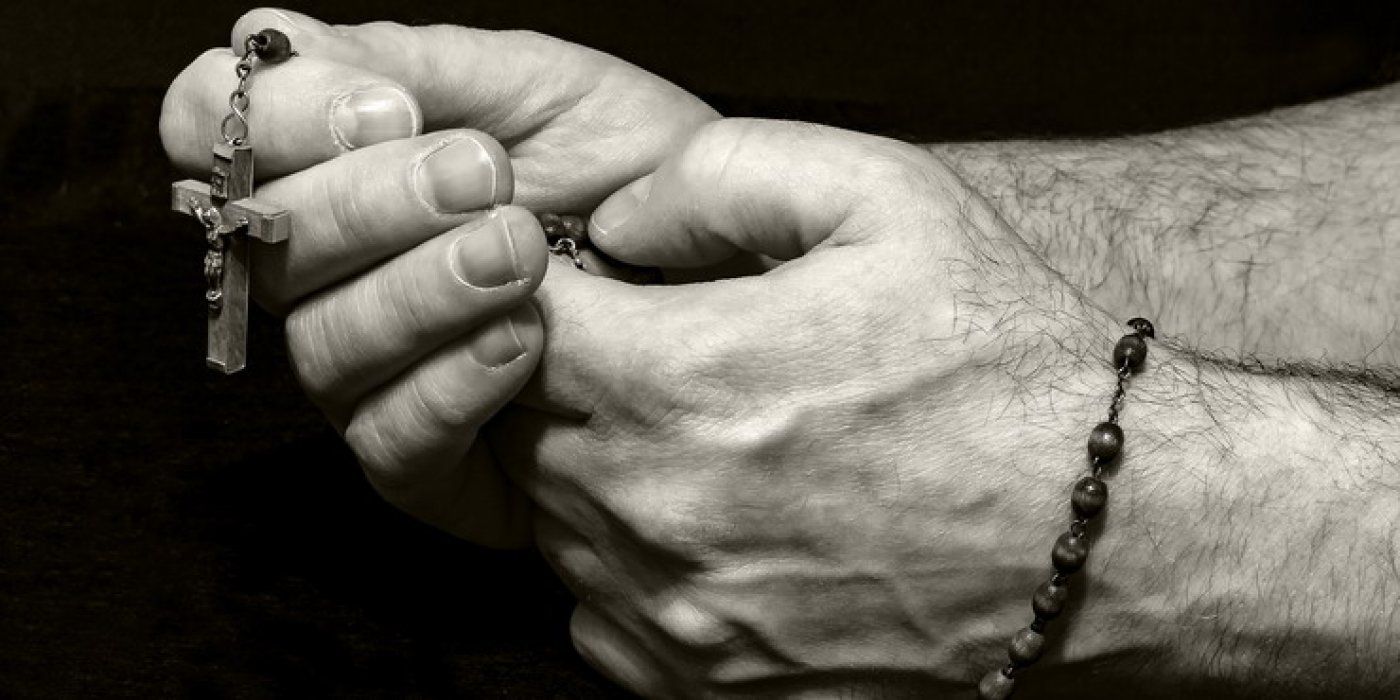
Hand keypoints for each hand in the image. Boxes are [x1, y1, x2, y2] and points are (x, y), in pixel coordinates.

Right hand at [159, 9, 715, 545]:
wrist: (729, 279)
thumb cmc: (640, 182)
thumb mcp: (548, 91)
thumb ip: (420, 63)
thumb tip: (284, 39)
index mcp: (344, 165)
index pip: (218, 130)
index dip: (277, 118)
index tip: (387, 108)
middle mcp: (337, 272)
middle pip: (267, 243)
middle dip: (369, 203)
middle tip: (478, 176)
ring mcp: (374, 371)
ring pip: (323, 346)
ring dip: (418, 291)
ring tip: (520, 253)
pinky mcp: (425, 462)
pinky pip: (389, 440)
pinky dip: (451, 385)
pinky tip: (522, 342)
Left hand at [495, 119, 1172, 694]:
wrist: (1108, 531)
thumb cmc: (1002, 361)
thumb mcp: (882, 197)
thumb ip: (716, 176)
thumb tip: (613, 225)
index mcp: (677, 383)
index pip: (510, 324)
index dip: (540, 290)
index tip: (597, 284)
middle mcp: (656, 513)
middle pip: (519, 429)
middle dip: (560, 378)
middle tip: (652, 350)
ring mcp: (680, 614)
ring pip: (553, 525)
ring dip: (593, 470)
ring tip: (696, 433)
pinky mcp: (713, 684)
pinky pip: (598, 616)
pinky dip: (626, 566)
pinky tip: (709, 523)